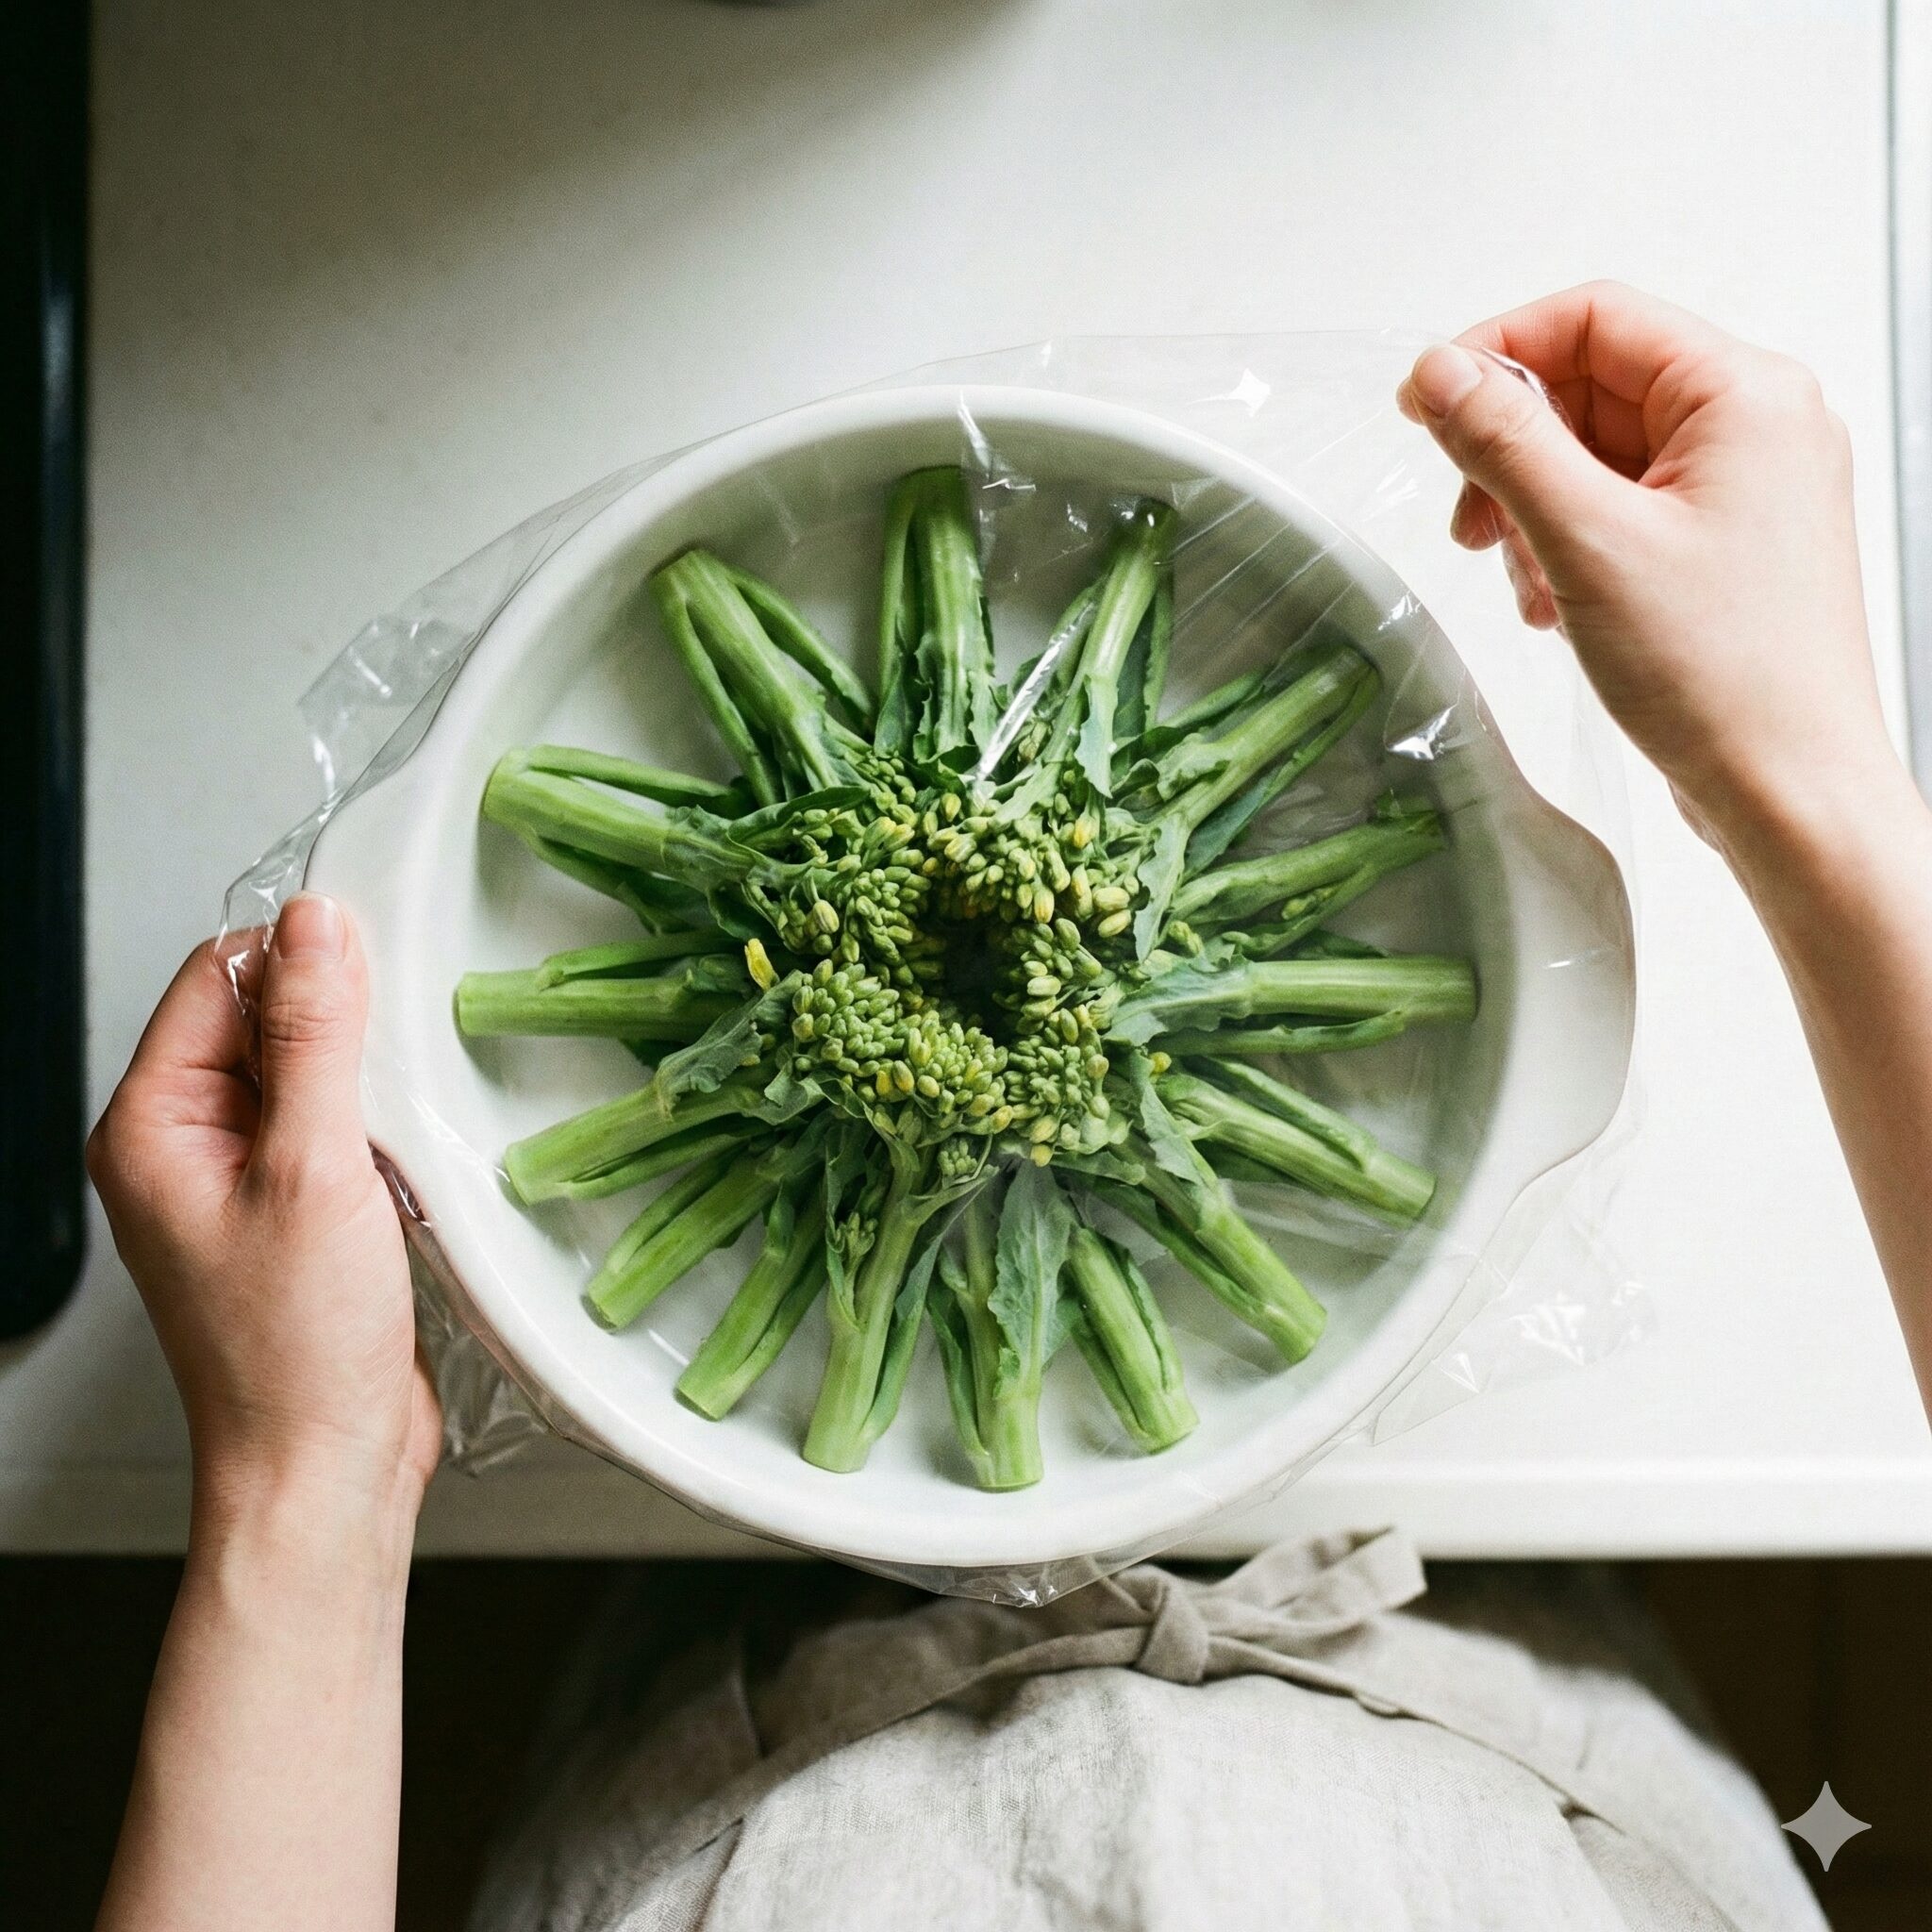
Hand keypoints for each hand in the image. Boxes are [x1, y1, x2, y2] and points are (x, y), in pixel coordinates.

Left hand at [88, 894, 439, 1521]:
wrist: (324, 1467)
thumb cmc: (295, 1353)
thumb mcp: (312, 1172)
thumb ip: (314, 1037)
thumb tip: (314, 925)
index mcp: (152, 1126)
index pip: (216, 976)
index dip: (296, 957)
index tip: (373, 963)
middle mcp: (185, 1145)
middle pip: (264, 1017)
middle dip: (340, 1025)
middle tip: (390, 1071)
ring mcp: (240, 1179)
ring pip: (310, 1071)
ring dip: (368, 1082)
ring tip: (394, 1137)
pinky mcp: (296, 1210)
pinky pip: (339, 1127)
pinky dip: (383, 1130)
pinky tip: (407, 1167)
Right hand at [1397, 280, 1904, 857]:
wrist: (1787, 788)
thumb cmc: (1724, 675)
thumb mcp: (1585, 540)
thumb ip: (1504, 442)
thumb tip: (1442, 372)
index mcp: (1744, 395)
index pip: (1595, 316)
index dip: (1497, 352)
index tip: (1427, 404)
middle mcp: (1756, 427)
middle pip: (1591, 387)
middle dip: (1515, 455)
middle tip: (1471, 522)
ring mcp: (1744, 488)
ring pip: (1598, 456)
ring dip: (1537, 512)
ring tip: (1529, 584)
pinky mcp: (1723, 545)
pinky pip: (1622, 510)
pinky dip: (1570, 548)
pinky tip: (1559, 606)